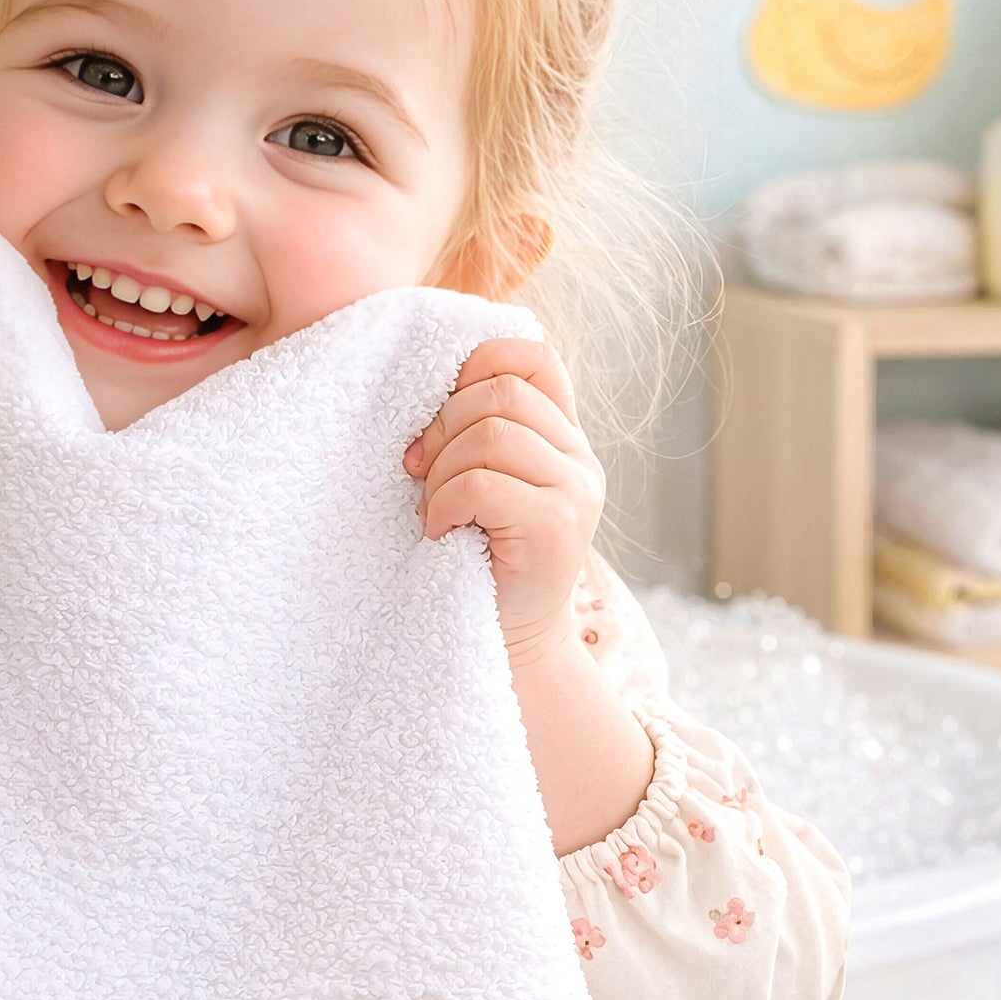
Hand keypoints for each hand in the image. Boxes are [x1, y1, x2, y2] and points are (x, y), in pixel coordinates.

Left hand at [403, 337, 603, 667]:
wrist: (511, 641)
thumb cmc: (480, 558)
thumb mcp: (481, 484)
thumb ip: (474, 434)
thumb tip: (422, 392)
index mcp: (563, 436)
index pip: (532, 357)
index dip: (477, 366)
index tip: (439, 415)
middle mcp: (579, 458)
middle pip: (498, 394)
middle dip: (442, 429)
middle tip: (421, 474)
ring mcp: (575, 491)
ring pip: (487, 436)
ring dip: (441, 474)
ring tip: (436, 512)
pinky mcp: (557, 526)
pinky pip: (480, 484)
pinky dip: (443, 506)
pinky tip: (440, 533)